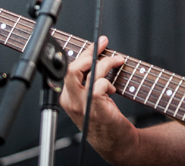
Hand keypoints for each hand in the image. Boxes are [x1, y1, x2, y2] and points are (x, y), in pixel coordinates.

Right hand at [60, 37, 137, 160]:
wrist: (116, 143)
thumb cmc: (105, 120)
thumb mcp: (92, 98)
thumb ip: (90, 80)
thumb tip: (99, 55)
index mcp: (67, 96)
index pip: (69, 67)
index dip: (84, 52)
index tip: (98, 42)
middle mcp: (71, 101)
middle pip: (72, 67)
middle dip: (90, 52)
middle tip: (105, 45)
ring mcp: (82, 105)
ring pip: (87, 72)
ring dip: (106, 62)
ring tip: (117, 62)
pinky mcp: (95, 108)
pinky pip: (98, 85)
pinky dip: (108, 81)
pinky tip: (113, 89)